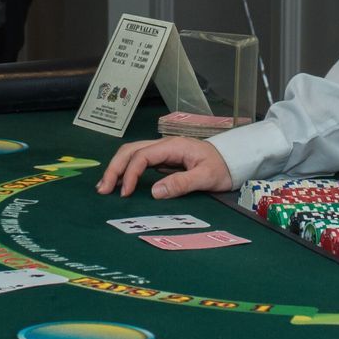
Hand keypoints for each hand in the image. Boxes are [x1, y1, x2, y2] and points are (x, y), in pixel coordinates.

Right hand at [96, 137, 233, 199]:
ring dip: (117, 168)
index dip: (130, 174)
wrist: (235, 159)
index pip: (142, 156)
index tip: (124, 193)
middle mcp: (164, 145)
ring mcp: (163, 151)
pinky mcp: (164, 159)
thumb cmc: (223, 167)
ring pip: (132, 153)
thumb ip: (181, 183)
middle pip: (130, 150)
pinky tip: (120, 182)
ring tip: (105, 187)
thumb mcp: (206, 177)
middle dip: (114, 168)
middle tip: (102, 190)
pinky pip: (139, 161)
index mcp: (173, 146)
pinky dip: (126, 170)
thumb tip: (154, 191)